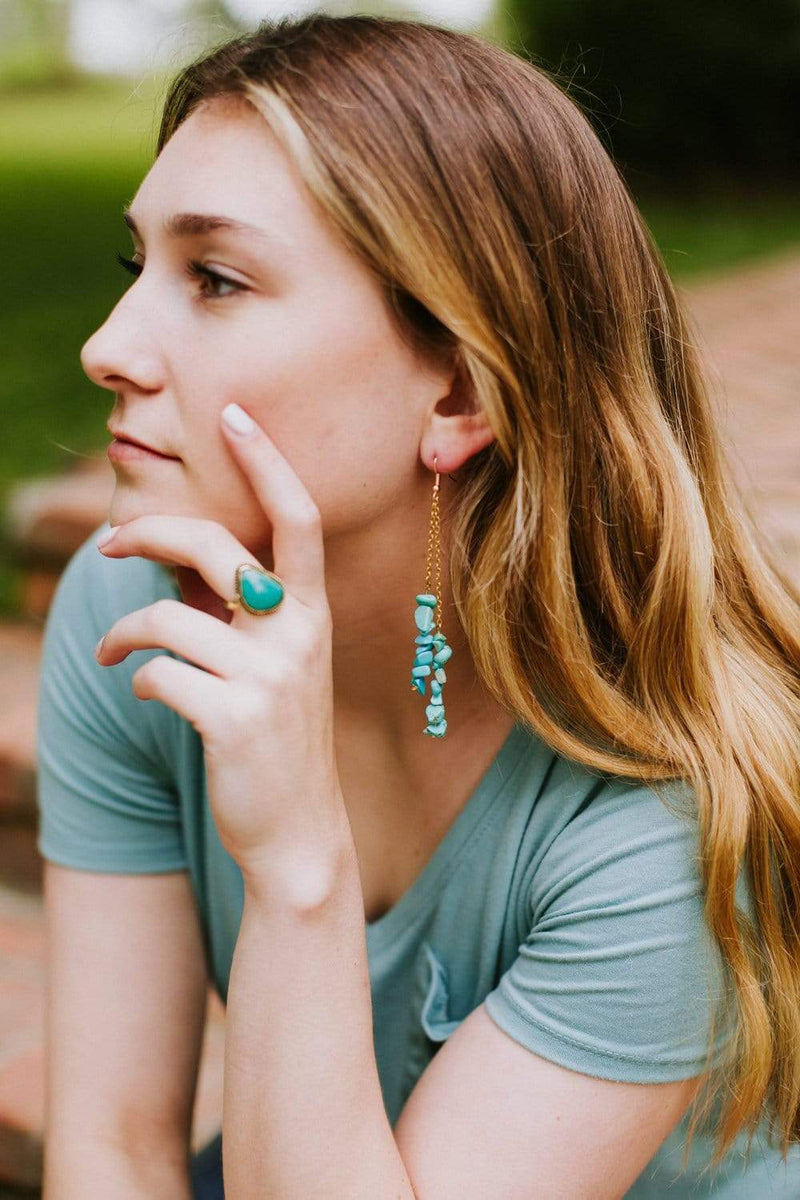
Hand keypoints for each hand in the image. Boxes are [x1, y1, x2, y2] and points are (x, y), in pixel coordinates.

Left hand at [94, 404, 351, 895]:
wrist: (299, 830)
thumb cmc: (278, 736)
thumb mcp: (274, 664)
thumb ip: (238, 609)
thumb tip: (171, 558)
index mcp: (312, 613)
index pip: (297, 519)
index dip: (268, 461)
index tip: (235, 414)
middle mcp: (298, 634)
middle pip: (214, 546)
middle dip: (150, 532)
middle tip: (110, 545)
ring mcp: (269, 678)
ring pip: (166, 618)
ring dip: (125, 633)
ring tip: (115, 651)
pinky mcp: (232, 719)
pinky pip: (157, 674)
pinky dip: (139, 680)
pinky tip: (149, 695)